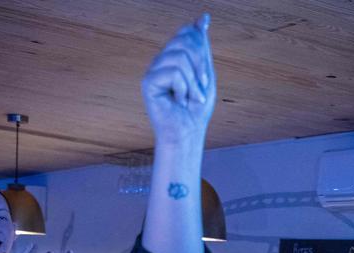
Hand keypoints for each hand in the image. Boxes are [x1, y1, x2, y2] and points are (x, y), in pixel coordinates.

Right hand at [142, 14, 215, 147]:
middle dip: (200, 65)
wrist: (187, 132)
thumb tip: (202, 18)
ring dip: (193, 82)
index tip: (204, 74)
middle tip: (200, 87)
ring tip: (189, 97)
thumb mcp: (204, 72)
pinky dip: (183, 89)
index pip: (186, 33)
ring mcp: (153, 70)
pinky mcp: (148, 82)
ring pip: (181, 56)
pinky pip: (174, 72)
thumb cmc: (196, 108)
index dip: (200, 46)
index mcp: (174, 57)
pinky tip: (178, 101)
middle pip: (185, 40)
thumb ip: (202, 47)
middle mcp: (162, 60)